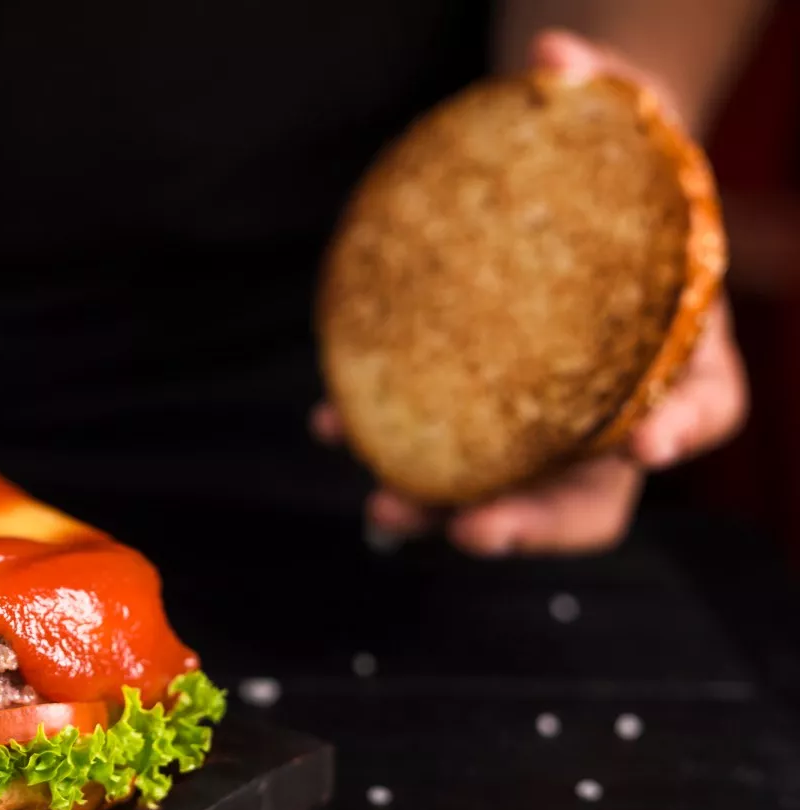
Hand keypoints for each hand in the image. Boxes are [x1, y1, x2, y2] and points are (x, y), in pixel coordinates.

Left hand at [311, 30, 748, 556]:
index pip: (702, 405)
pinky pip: (436, 450)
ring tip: (386, 509)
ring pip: (506, 498)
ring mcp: (541, 430)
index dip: (680, 428)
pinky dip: (385, 444)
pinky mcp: (477, 422)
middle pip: (593, 493)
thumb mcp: (620, 123)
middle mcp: (613, 410)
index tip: (644, 439)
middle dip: (536, 523)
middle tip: (478, 530)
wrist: (561, 200)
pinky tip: (332, 422)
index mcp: (679, 353)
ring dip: (444, 514)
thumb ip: (603, 92)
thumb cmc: (608, 173)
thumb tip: (551, 55)